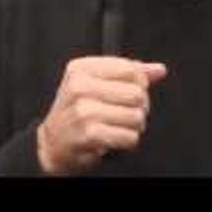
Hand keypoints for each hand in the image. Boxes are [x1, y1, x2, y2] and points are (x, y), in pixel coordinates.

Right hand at [36, 57, 166, 174]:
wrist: (53, 144)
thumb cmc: (76, 112)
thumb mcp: (95, 84)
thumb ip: (128, 74)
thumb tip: (158, 70)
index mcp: (81, 68)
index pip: (130, 69)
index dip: (137, 84)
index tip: (125, 93)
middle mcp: (80, 86)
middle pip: (137, 94)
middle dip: (137, 108)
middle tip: (120, 113)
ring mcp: (84, 110)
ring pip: (137, 116)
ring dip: (132, 127)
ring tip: (115, 126)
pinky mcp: (90, 134)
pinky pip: (130, 137)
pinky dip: (127, 142)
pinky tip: (113, 139)